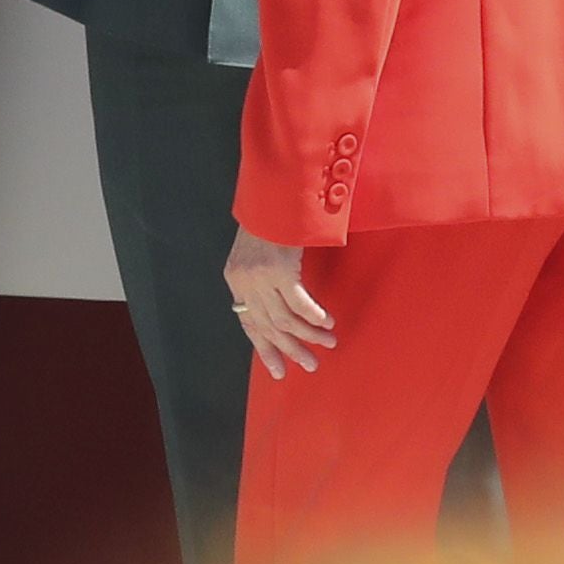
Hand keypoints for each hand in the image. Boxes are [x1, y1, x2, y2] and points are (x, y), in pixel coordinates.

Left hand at [225, 227, 335, 376]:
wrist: (273, 193)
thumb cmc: (269, 220)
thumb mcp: (254, 252)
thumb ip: (259, 278)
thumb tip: (275, 305)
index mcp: (235, 280)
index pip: (248, 324)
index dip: (264, 348)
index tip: (278, 370)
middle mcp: (245, 283)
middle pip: (268, 327)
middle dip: (290, 349)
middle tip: (309, 366)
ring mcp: (261, 278)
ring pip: (285, 320)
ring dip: (309, 335)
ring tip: (327, 344)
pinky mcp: (280, 271)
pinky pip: (300, 303)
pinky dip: (314, 316)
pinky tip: (326, 322)